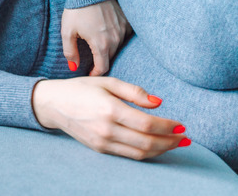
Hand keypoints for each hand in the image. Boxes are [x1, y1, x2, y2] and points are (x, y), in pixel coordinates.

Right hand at [32, 77, 189, 160]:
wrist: (53, 104)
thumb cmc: (81, 89)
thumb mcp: (107, 81)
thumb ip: (134, 91)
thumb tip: (158, 102)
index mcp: (109, 108)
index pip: (147, 124)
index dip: (168, 126)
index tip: (181, 124)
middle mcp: (106, 128)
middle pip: (147, 142)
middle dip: (170, 141)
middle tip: (184, 137)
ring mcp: (102, 141)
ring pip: (139, 153)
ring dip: (161, 150)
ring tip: (175, 143)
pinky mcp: (99, 148)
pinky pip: (128, 155)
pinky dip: (146, 153)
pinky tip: (155, 146)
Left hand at [61, 0, 131, 75]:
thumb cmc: (76, 10)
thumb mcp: (67, 32)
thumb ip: (70, 52)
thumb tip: (73, 67)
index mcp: (101, 44)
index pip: (103, 68)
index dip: (96, 73)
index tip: (90, 72)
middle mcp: (115, 39)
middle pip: (110, 58)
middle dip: (101, 61)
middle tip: (92, 59)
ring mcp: (122, 29)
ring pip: (118, 47)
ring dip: (108, 49)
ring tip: (97, 44)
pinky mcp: (126, 21)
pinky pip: (124, 35)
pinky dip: (116, 37)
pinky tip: (107, 33)